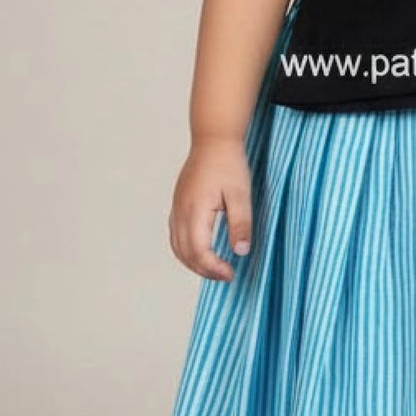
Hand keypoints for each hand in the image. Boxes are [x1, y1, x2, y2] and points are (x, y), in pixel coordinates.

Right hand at [168, 137, 252, 279]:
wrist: (213, 139)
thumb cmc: (228, 164)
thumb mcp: (241, 194)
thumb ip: (241, 224)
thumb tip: (241, 252)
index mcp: (195, 210)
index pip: (198, 251)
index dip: (213, 268)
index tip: (231, 273)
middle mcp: (180, 211)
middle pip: (184, 253)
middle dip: (204, 270)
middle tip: (225, 276)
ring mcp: (176, 208)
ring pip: (176, 246)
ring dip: (193, 262)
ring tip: (214, 268)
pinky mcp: (178, 204)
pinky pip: (175, 234)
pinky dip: (186, 249)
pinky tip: (201, 251)